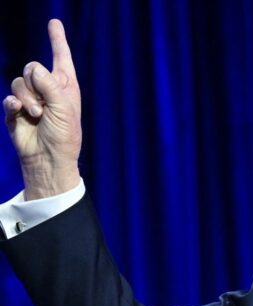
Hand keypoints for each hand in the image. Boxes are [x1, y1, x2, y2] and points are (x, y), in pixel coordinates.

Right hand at [3, 19, 81, 199]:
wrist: (49, 158)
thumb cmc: (64, 135)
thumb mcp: (64, 107)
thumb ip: (50, 84)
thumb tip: (33, 68)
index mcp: (65, 85)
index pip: (61, 57)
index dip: (57, 39)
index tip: (54, 22)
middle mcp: (47, 88)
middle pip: (31, 67)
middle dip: (36, 85)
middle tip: (45, 108)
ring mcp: (30, 98)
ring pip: (18, 82)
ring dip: (28, 99)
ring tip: (37, 115)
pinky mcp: (15, 110)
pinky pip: (9, 96)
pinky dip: (14, 103)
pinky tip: (19, 111)